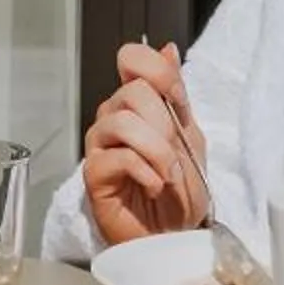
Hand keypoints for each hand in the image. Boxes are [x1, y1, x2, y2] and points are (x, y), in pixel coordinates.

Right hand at [81, 41, 209, 245]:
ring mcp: (100, 145)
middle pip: (133, 92)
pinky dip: (147, 172)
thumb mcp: (189, 136)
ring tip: (168, 174)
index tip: (179, 100)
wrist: (173, 235)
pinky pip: (118, 157)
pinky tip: (154, 187)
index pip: (131, 59)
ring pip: (123, 121)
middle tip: (176, 154)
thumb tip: (166, 49)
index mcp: (137, 104)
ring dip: (158, 150)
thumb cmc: (179, 191)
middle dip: (165, 125)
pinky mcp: (93, 174)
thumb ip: (175, 94)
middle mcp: (113, 117)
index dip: (157, 71)